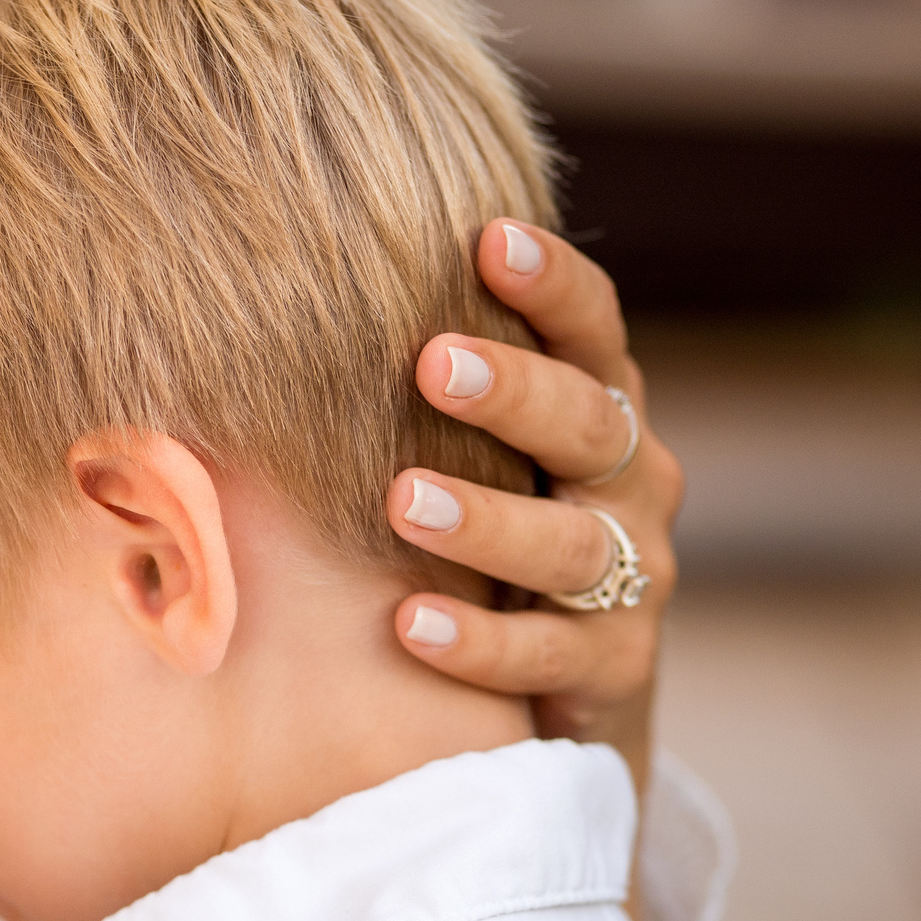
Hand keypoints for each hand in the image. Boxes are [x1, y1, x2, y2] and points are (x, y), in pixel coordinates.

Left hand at [390, 220, 682, 797]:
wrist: (563, 683)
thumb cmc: (491, 528)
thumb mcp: (479, 450)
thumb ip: (427, 387)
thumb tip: (286, 286)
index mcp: (600, 408)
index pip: (591, 329)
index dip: (552, 282)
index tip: (489, 238)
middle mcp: (633, 483)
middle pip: (588, 424)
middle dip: (515, 391)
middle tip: (432, 361)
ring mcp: (635, 579)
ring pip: (569, 545)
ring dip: (487, 520)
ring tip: (403, 501)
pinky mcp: (612, 670)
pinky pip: (546, 655)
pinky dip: (479, 642)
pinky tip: (408, 624)